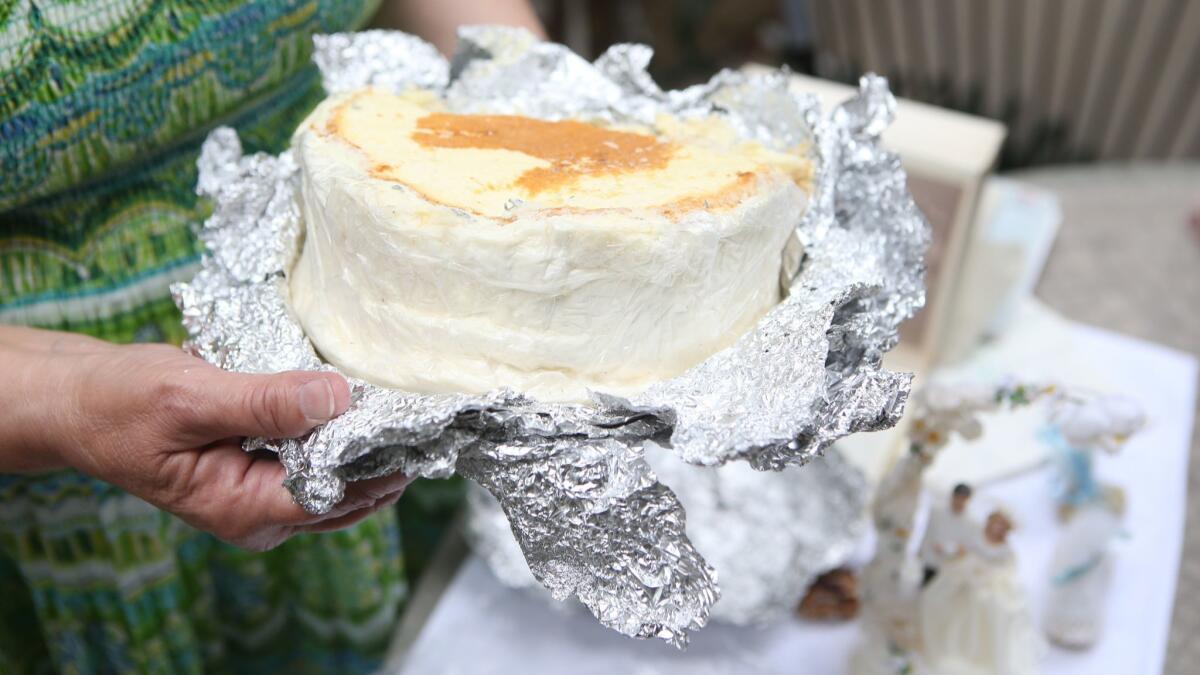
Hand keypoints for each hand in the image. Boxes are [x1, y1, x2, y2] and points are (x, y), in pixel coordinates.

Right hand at [1, 327, 409, 550]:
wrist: (83, 403)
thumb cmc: (122, 404)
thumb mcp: (190, 397)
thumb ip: (263, 403)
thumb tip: (335, 399)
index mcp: (244, 508)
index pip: (337, 493)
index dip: (379, 458)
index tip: (415, 420)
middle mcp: (261, 514)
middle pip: (348, 491)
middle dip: (382, 453)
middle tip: (420, 405)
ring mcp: (264, 496)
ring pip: (338, 477)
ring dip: (365, 443)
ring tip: (399, 399)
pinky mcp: (263, 472)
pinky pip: (316, 458)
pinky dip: (339, 434)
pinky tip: (359, 402)